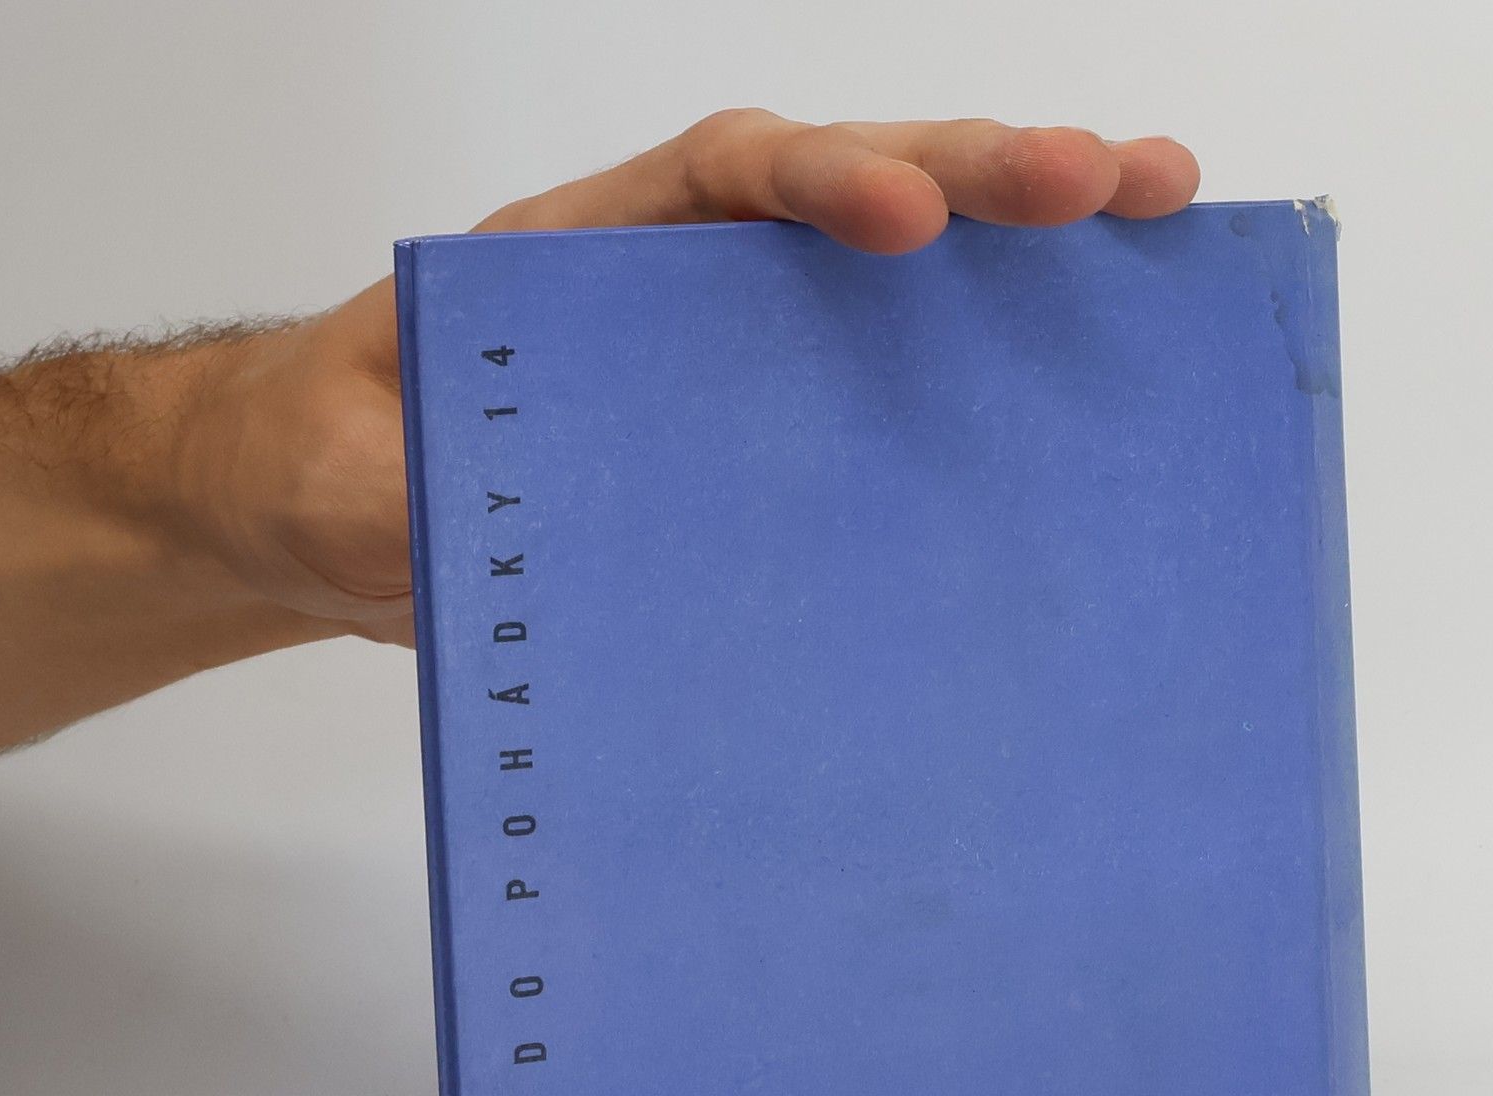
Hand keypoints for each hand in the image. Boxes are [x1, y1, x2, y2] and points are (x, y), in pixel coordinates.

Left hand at [189, 112, 1200, 648]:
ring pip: (895, 282)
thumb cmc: (344, 466)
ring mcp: (737, 361)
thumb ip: (420, 479)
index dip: (821, 181)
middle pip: (850, 196)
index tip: (905, 216)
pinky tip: (1080, 378)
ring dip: (1024, 255)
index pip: (723, 180)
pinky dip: (983, 372)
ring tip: (1161, 231)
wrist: (332, 519)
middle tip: (1114, 184)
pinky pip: (883, 391)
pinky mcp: (764, 445)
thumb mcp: (357, 475)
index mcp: (590, 258)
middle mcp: (685, 286)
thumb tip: (509, 511)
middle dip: (983, 178)